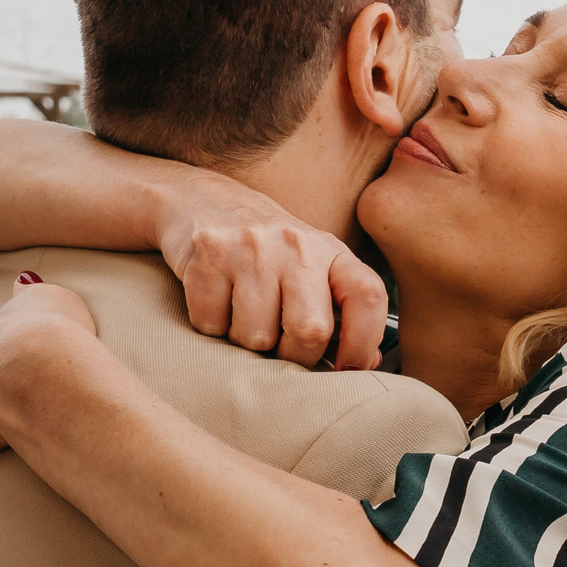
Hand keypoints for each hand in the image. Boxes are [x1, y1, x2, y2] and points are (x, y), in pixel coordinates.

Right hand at [154, 175, 387, 370]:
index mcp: (329, 250)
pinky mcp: (207, 256)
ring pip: (255, 337)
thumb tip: (364, 364)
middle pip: (309, 331)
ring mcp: (249, 248)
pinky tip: (215, 301)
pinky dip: (211, 327)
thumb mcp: (309, 267)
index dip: (363, 343)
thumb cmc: (264, 250)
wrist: (200, 199)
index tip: (347, 368)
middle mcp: (294, 245)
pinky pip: (211, 326)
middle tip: (278, 344)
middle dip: (292, 356)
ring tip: (241, 314)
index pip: (367, 296)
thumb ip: (337, 311)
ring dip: (245, 343)